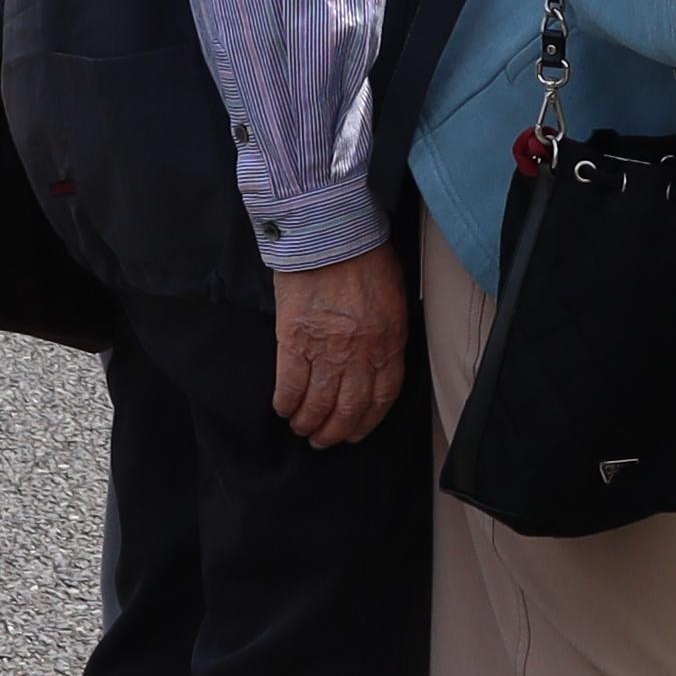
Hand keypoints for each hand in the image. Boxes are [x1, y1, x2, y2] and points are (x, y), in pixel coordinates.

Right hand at [269, 247, 409, 447]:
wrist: (329, 233)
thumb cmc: (364, 259)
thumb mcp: (394, 300)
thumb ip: (388, 335)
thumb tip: (378, 362)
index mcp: (389, 344)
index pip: (382, 398)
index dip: (367, 422)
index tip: (356, 434)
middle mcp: (360, 354)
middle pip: (348, 408)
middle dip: (335, 433)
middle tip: (324, 442)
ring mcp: (326, 350)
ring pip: (318, 403)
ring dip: (308, 423)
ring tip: (301, 429)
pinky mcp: (293, 340)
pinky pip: (289, 384)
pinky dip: (285, 402)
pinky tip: (282, 409)